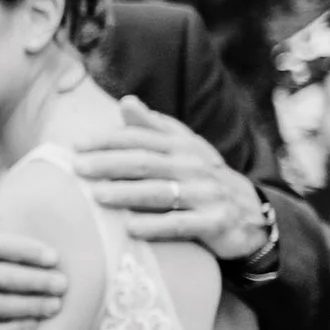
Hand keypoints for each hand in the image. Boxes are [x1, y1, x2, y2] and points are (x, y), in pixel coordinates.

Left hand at [74, 98, 266, 259]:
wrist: (252, 213)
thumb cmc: (203, 178)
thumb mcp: (185, 149)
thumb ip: (153, 128)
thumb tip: (125, 101)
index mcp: (183, 146)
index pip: (141, 139)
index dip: (108, 141)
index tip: (76, 146)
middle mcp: (195, 167)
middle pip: (146, 163)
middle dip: (110, 164)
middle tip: (77, 169)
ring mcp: (207, 194)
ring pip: (161, 192)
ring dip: (127, 193)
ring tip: (96, 196)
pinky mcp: (216, 222)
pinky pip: (182, 224)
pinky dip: (155, 226)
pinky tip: (129, 228)